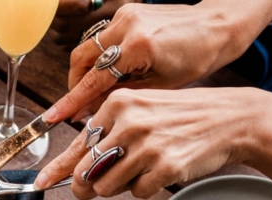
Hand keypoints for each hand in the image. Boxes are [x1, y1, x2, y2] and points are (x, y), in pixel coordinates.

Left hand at [36, 86, 271, 199]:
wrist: (230, 118)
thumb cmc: (181, 119)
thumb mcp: (142, 113)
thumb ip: (109, 138)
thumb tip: (76, 175)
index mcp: (118, 104)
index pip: (79, 144)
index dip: (57, 169)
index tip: (39, 184)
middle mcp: (128, 122)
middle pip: (88, 173)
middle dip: (89, 187)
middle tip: (96, 188)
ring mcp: (146, 145)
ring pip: (108, 188)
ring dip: (122, 187)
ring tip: (143, 168)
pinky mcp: (164, 166)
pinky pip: (138, 193)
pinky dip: (147, 188)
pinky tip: (163, 169)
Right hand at [51, 0, 271, 121]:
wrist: (218, 24)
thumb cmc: (198, 56)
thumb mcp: (161, 86)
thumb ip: (123, 95)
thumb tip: (90, 110)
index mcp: (138, 47)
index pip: (94, 79)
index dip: (71, 102)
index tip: (53, 118)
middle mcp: (127, 26)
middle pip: (81, 59)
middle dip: (75, 85)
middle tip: (78, 108)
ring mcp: (126, 15)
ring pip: (88, 47)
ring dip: (85, 72)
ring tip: (93, 94)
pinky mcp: (128, 10)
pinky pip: (102, 38)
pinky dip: (99, 58)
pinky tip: (108, 74)